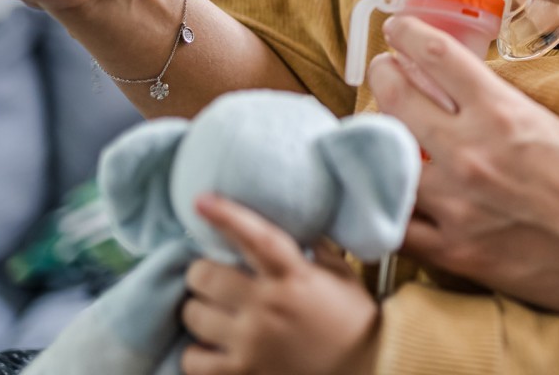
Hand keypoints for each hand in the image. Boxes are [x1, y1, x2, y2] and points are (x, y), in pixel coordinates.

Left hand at [180, 194, 378, 374]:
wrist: (366, 367)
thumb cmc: (353, 319)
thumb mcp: (341, 275)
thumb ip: (315, 248)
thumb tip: (296, 222)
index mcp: (295, 277)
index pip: (256, 238)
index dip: (226, 216)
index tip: (201, 201)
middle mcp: (268, 306)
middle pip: (205, 276)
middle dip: (204, 272)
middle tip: (214, 277)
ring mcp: (252, 342)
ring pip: (193, 314)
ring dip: (200, 310)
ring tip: (214, 311)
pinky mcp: (242, 372)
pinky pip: (193, 358)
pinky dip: (197, 352)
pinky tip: (212, 346)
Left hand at [367, 14, 558, 321]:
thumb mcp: (553, 127)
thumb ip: (503, 108)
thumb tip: (463, 92)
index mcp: (503, 114)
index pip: (439, 57)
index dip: (409, 36)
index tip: (398, 31)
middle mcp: (472, 153)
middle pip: (398, 98)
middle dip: (385, 75)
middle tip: (384, 71)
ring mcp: (457, 204)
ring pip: (386, 159)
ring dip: (379, 139)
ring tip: (380, 132)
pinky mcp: (453, 250)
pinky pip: (395, 223)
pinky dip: (385, 203)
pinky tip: (384, 191)